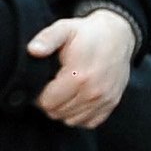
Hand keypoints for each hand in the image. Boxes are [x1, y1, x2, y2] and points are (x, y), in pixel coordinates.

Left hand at [28, 6, 138, 125]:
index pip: (48, 102)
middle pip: (58, 113)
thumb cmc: (87, 33)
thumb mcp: (65, 29)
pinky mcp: (112, 103)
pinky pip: (89, 122)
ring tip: (61, 93)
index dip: (38, 96)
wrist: (118, 36)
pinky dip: (79, 115)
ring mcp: (105, 100)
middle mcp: (94, 92)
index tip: (39, 85)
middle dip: (48, 103)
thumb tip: (32, 50)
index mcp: (79, 76)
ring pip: (72, 121)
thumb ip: (47, 39)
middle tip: (49, 88)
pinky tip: (75, 99)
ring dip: (62, 110)